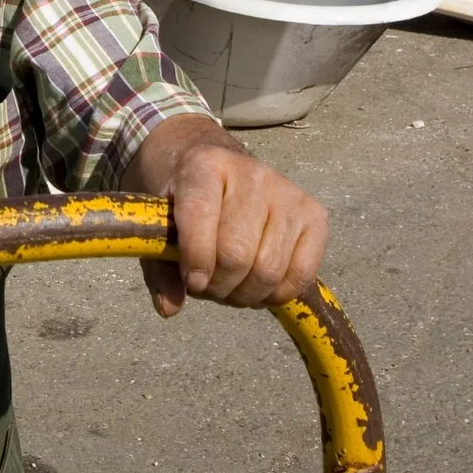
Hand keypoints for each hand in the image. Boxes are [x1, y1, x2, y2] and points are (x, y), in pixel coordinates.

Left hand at [128, 117, 328, 316]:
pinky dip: (278, 293)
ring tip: (230, 286)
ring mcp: (287, 192)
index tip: (191, 281)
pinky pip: (302, 273)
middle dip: (218, 286)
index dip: (194, 261)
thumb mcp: (157, 222)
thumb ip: (159, 266)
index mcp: (204, 165)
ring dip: (245, 294)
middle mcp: (251, 173)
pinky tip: (259, 286)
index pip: (200, 217)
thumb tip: (169, 308)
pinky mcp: (314, 214)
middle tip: (208, 286)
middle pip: (237, 254)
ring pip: (269, 269)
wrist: (213, 164)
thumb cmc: (181, 195)